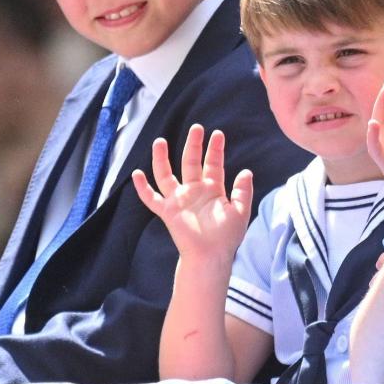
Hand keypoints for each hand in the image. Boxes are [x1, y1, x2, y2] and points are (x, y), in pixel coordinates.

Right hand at [132, 125, 252, 261]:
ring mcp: (179, 200)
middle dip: (193, 145)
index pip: (212, 164)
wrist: (212, 256)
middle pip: (190, 162)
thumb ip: (243, 191)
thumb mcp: (240, 211)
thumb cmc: (227, 237)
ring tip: (160, 141)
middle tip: (196, 128)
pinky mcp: (168, 212)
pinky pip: (152, 199)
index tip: (217, 134)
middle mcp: (194, 191)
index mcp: (212, 189)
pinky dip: (143, 188)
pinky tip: (137, 174)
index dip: (215, 150)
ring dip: (162, 159)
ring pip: (166, 175)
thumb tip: (246, 171)